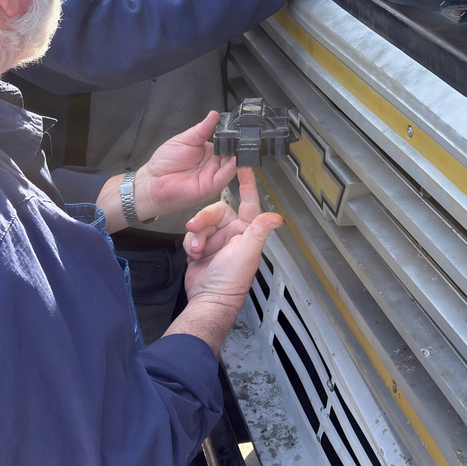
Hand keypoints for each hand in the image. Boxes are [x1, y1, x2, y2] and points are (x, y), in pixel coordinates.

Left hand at [134, 111, 235, 221]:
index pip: (226, 143)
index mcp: (208, 152)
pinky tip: (234, 159)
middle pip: (232, 154)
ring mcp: (213, 176)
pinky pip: (225, 177)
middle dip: (237, 146)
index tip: (238, 128)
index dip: (232, 136)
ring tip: (239, 146)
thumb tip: (214, 115)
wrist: (152, 182)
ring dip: (237, 156)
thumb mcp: (185, 139)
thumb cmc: (164, 163)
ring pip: (232, 165)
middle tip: (240, 137)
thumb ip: (202, 129)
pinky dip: (232, 168)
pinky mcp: (211, 187)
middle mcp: (213, 164)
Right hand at [182, 168, 282, 302]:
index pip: (249, 201)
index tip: (243, 166)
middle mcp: (232, 233)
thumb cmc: (230, 281)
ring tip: (198, 250)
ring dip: (196, 235)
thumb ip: (259, 232)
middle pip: (216, 210)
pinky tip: (194, 254)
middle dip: (204, 220)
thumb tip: (276, 217)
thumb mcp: (247, 253)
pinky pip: (193, 234)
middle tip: (196, 229)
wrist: (208, 298)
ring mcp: (217, 239)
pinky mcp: (202, 245)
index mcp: (247, 231)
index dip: (246, 184)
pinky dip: (191, 243)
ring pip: (202, 222)